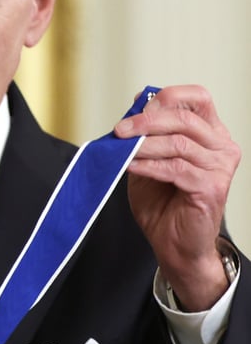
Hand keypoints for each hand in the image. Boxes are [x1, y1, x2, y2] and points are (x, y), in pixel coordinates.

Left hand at [114, 85, 240, 310]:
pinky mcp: (211, 187)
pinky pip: (175, 168)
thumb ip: (147, 134)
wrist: (174, 246)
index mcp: (211, 134)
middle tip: (120, 130)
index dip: (168, 97)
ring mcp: (220, 167)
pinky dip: (148, 165)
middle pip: (185, 118)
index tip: (137, 105)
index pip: (198, 98)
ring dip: (144, 144)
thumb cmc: (164, 205)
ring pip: (178, 143)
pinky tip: (130, 166)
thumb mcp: (149, 160)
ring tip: (121, 149)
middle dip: (147, 121)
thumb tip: (137, 101)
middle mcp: (222, 147)